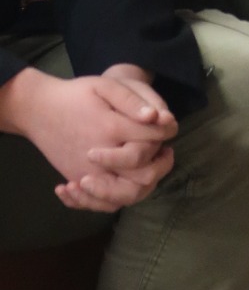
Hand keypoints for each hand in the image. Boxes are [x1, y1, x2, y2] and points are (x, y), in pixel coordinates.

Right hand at [0, 70, 176, 212]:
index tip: (168, 126)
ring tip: (148, 168)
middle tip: (165, 151)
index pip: (153, 139)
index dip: (166, 132)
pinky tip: (127, 181)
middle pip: (144, 175)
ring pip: (125, 196)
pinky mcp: (78, 181)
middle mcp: (101, 158)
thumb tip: (157, 117)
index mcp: (111, 128)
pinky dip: (120, 198)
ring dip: (143, 185)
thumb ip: (132, 100)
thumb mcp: (105, 86)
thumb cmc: (76, 95)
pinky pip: (101, 204)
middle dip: (161, 165)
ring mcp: (88, 174)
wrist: (38, 111)